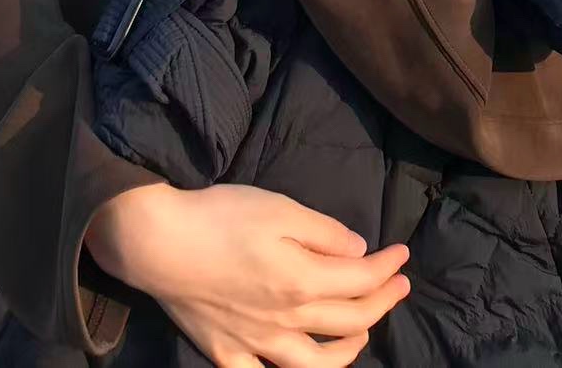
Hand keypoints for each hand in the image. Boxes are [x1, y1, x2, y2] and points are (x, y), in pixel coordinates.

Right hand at [85, 180, 410, 367]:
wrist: (159, 244)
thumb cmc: (221, 217)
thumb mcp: (279, 209)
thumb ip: (324, 233)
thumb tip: (359, 251)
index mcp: (303, 281)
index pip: (362, 281)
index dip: (388, 268)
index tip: (403, 254)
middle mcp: (287, 321)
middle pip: (349, 321)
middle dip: (382, 302)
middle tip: (399, 285)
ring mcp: (258, 344)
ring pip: (317, 365)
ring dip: (350, 351)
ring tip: (362, 333)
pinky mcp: (228, 354)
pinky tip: (294, 367)